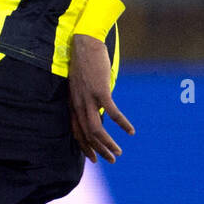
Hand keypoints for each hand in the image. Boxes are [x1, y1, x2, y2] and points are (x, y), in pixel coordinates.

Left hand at [68, 34, 134, 163]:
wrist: (85, 43)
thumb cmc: (85, 62)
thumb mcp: (81, 84)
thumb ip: (86, 98)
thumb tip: (98, 109)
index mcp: (72, 103)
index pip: (76, 132)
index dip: (85, 147)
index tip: (93, 158)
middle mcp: (78, 104)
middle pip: (87, 135)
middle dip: (99, 150)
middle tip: (111, 160)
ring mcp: (88, 99)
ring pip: (96, 130)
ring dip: (108, 144)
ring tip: (118, 152)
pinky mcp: (100, 91)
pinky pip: (112, 113)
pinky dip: (122, 124)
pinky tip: (130, 131)